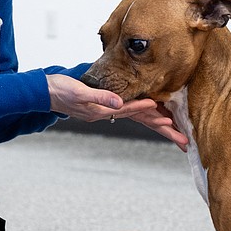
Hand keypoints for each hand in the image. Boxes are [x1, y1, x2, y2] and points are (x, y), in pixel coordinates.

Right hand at [46, 75, 187, 149]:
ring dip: (159, 125)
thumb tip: (118, 103)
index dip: (151, 115)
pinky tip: (158, 114)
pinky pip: (133, 110)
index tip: (167, 119)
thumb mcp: (79, 93)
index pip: (133, 112)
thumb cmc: (60, 90)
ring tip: (178, 132)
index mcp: (105, 110)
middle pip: (143, 121)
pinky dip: (147, 113)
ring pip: (140, 118)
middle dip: (164, 130)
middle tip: (184, 140)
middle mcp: (111, 112)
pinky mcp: (109, 104)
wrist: (46, 91)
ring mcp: (110, 110)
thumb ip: (99, 97)